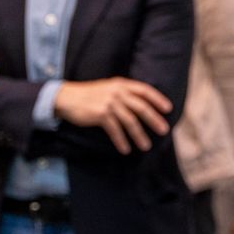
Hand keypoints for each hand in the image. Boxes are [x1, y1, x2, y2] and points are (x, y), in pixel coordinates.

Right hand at [54, 78, 172, 153]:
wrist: (66, 98)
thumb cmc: (88, 95)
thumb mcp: (108, 88)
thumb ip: (123, 93)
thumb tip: (141, 107)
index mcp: (121, 84)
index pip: (144, 90)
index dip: (157, 99)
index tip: (168, 109)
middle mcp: (117, 92)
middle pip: (141, 107)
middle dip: (154, 120)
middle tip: (164, 131)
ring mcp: (109, 103)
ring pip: (130, 121)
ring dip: (139, 135)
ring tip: (146, 146)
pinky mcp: (100, 114)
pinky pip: (115, 130)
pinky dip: (121, 141)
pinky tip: (126, 149)